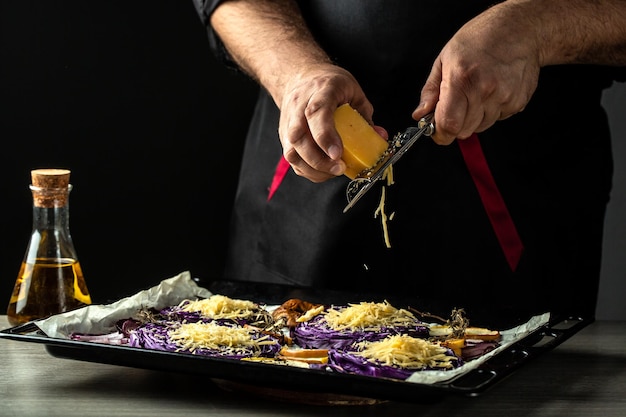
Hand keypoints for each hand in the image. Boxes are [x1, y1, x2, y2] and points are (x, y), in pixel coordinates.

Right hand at [278, 63, 386, 181]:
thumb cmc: (330, 84)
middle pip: (299, 136)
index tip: (337, 154)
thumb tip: (379, 137)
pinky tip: (322, 170)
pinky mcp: (283, 134)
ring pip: (291, 150)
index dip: (325, 136)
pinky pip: (291, 158)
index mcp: (321, 90)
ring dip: (312, 167)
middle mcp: (299, 104)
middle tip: (339, 167)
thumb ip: (365, 117)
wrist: (301, 76)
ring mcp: (288, 120)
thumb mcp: (354, 92)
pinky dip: (307, 169)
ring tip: (332, 171)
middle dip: (319, 159)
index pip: (316, 113)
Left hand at [413, 4, 540, 144]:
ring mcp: (504, 97)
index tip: (437, 132)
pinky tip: (492, 91)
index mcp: (461, 79)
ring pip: (480, 127)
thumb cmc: (480, 38)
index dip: (440, 134)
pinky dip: (491, 111)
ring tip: (476, 92)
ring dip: (474, 118)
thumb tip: (420, 114)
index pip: (448, 124)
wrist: (518, 29)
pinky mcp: (517, 102)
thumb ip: (431, 90)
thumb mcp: (445, 58)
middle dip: (455, 125)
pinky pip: (497, 119)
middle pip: (463, 131)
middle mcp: (484, 90)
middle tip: (456, 106)